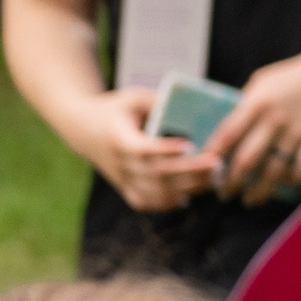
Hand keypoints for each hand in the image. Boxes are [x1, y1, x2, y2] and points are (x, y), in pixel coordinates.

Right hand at [67, 87, 216, 212]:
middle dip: (189, 170)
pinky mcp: (124, 188)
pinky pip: (145, 202)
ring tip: (213, 177)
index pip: (141, 149)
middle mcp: (119, 162)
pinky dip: (168, 203)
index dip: (164, 150)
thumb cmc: (116, 110)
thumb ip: (158, 101)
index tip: (190, 144)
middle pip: (155, 173)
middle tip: (216, 162)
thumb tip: (192, 103)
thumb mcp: (133, 98)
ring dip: (186, 187)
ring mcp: (121, 178)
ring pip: (154, 191)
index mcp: (118, 137)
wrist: (84, 130)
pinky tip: (190, 196)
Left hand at [201, 52, 300, 205]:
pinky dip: (293, 181)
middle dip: (232, 182)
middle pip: (247, 160)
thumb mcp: (264, 81)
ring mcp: (299, 131)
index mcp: (258, 103)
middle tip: (226, 192)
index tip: (207, 170)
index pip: (227, 135)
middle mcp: (276, 120)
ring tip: (250, 199)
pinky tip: (285, 185)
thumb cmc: (297, 75)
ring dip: (259, 191)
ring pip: (273, 172)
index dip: (214, 156)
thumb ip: (246, 104)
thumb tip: (228, 131)